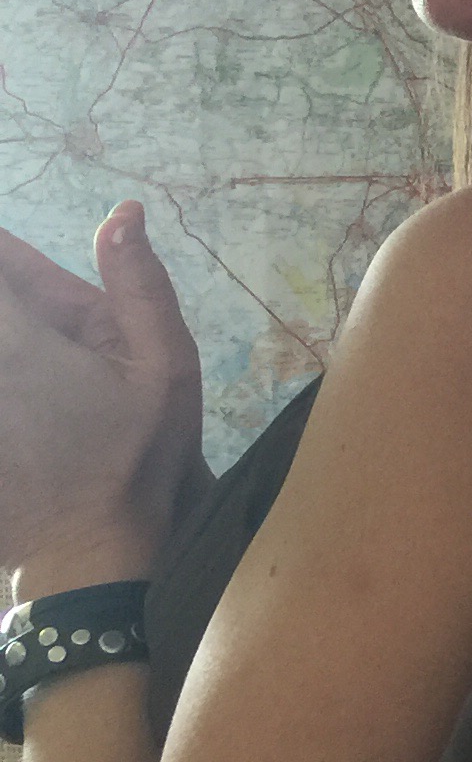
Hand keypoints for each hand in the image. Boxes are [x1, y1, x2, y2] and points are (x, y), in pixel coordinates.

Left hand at [0, 203, 204, 595]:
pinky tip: (45, 404)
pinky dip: (18, 379)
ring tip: (67, 383)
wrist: (86, 549)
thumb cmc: (137, 454)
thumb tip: (122, 212)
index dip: (8, 257)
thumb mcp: (165, 363)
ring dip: (20, 340)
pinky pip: (0, 385)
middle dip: (16, 297)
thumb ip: (139, 282)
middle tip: (68, 341)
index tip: (28, 270)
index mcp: (19, 333)